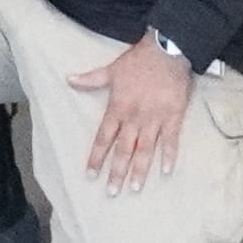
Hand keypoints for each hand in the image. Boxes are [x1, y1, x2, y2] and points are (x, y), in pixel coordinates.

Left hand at [77, 35, 192, 192]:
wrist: (167, 51)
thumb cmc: (138, 61)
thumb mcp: (111, 70)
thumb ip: (90, 80)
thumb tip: (68, 79)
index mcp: (118, 108)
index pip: (104, 138)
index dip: (97, 157)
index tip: (91, 175)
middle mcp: (135, 118)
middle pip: (123, 150)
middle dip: (117, 172)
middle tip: (111, 192)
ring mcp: (155, 119)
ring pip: (145, 149)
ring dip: (140, 170)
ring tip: (135, 188)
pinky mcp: (173, 117)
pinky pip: (171, 140)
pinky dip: (169, 156)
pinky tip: (166, 172)